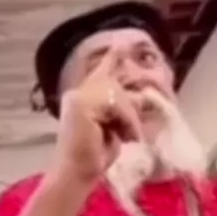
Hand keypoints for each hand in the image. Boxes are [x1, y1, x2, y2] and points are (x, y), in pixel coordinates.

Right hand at [53, 50, 141, 183]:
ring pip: (118, 95)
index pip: (100, 70)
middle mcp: (77, 91)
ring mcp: (78, 96)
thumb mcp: (114, 126)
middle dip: (129, 108)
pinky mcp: (82, 104)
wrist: (77, 172)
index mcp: (82, 95)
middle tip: (129, 133)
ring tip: (126, 138)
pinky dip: (126, 121)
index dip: (112, 57)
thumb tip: (139, 97)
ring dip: (128, 119)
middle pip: (115, 84)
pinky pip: (116, 104)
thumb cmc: (95, 155)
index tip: (122, 43)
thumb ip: (121, 109)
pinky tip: (123, 137)